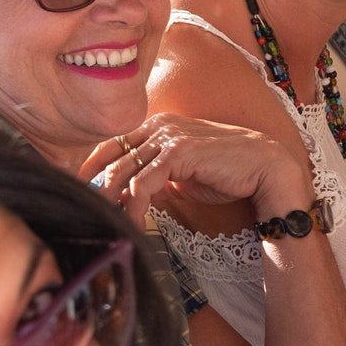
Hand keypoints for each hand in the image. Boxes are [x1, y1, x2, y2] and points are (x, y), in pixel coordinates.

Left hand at [80, 114, 313, 222]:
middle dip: (97, 187)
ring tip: (107, 219)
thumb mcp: (185, 175)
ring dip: (112, 199)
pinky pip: (144, 181)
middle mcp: (161, 126)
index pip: (113, 143)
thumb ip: (160, 176)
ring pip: (124, 169)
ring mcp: (169, 137)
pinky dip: (134, 203)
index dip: (92, 166)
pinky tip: (134, 219)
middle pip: (113, 157)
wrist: (264, 168)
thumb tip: (137, 193)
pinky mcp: (179, 152)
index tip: (80, 189)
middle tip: (86, 209)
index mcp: (159, 126)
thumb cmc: (228, 172)